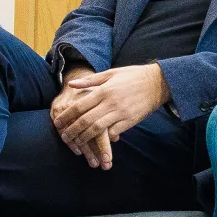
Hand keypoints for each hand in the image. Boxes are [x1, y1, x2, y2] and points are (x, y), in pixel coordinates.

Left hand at [51, 64, 168, 168]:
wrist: (158, 83)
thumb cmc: (133, 76)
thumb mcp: (111, 73)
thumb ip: (90, 80)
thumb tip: (71, 84)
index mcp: (103, 90)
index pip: (79, 106)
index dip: (66, 116)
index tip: (57, 123)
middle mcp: (110, 102)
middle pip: (85, 120)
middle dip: (72, 131)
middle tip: (64, 137)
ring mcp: (120, 112)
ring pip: (97, 129)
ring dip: (84, 138)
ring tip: (76, 143)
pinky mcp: (130, 120)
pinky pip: (113, 132)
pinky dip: (104, 138)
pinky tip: (98, 142)